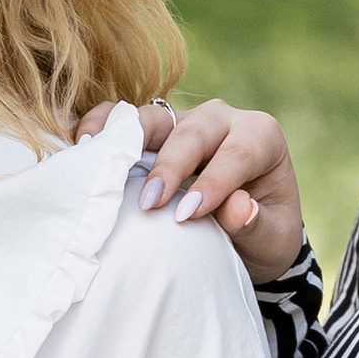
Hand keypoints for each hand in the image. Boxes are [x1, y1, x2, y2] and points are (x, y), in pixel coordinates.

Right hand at [82, 99, 305, 287]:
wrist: (248, 232)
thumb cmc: (264, 233)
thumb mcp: (273, 239)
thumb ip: (256, 224)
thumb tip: (237, 207)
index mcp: (261, 137)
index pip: (237, 153)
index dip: (213, 182)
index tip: (187, 215)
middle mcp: (223, 120)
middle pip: (192, 132)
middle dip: (169, 166)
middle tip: (150, 204)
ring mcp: (185, 122)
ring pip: (154, 118)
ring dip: (128, 140)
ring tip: (104, 168)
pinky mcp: (156, 132)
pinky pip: (125, 118)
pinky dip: (104, 126)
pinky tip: (85, 147)